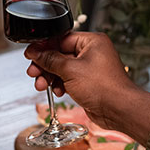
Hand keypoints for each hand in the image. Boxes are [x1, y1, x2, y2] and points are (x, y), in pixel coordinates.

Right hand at [24, 32, 142, 128]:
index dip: (44, 47)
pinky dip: (60, 84)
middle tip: (33, 72)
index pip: (61, 39)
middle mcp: (92, 53)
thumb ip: (50, 60)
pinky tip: (57, 91)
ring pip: (62, 68)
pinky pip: (68, 79)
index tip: (31, 53)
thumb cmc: (105, 87)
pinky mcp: (88, 82)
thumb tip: (36, 52)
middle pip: (60, 54)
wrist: (119, 110)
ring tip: (41, 84)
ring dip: (50, 77)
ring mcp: (90, 68)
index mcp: (92, 42)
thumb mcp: (71, 70)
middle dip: (45, 65)